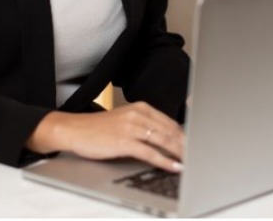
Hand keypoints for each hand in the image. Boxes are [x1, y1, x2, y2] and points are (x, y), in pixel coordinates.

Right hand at [28, 102, 184, 171]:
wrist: (73, 129)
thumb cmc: (99, 129)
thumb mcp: (125, 120)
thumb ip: (144, 125)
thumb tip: (165, 139)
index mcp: (141, 107)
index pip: (170, 122)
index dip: (185, 135)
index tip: (195, 143)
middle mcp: (139, 114)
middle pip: (170, 131)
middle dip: (186, 144)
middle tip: (199, 154)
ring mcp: (131, 127)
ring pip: (163, 140)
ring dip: (180, 152)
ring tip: (191, 161)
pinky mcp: (124, 141)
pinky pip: (150, 152)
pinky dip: (164, 160)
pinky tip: (173, 166)